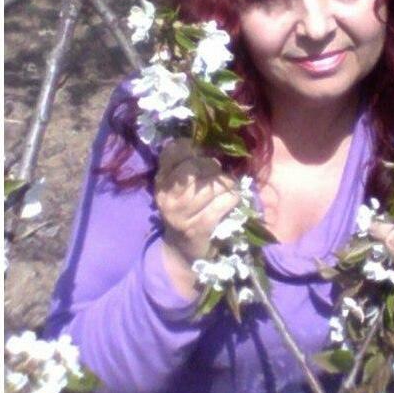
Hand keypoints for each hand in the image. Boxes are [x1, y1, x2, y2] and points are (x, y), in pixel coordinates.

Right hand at [154, 138, 239, 267]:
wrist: (184, 251)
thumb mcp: (177, 188)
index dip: (190, 148)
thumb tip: (201, 141)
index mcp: (161, 183)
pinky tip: (232, 199)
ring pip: (212, 186)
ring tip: (227, 187)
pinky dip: (232, 198)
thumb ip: (184, 164)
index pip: (172, 153)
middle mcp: (167, 198)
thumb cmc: (186, 211)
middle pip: (194, 168)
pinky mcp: (199, 228)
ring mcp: (182, 215)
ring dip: (226, 183)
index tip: (199, 154)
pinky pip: (223, 203)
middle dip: (211, 167)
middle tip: (216, 173)